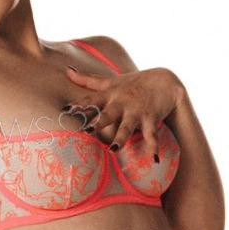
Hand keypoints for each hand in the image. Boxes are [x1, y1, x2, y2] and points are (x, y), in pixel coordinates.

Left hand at [63, 63, 183, 161]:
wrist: (164, 80)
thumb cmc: (132, 83)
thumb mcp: (110, 81)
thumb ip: (88, 79)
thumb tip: (67, 70)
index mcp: (109, 95)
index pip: (90, 100)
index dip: (78, 104)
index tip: (64, 110)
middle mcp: (121, 103)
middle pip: (107, 114)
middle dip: (98, 122)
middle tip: (86, 131)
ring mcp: (136, 111)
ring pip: (127, 126)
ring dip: (121, 138)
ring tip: (114, 150)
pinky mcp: (151, 118)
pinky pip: (151, 134)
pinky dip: (153, 146)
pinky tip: (153, 159)